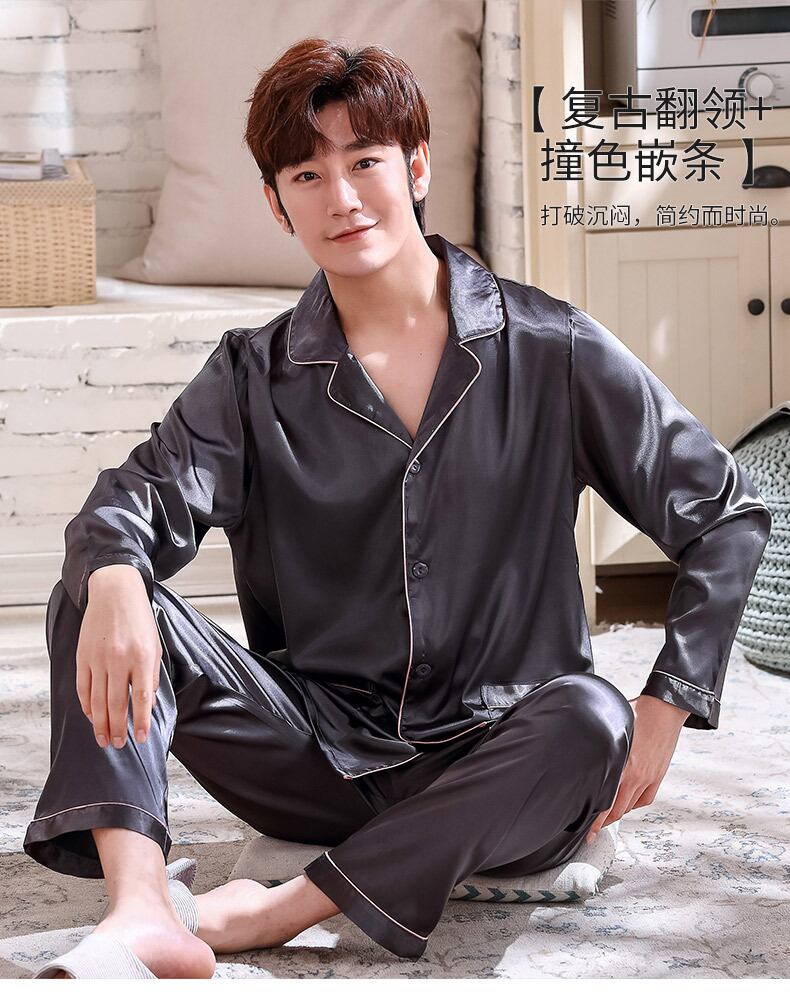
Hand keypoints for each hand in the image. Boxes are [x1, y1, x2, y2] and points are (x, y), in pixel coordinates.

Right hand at [76, 565, 161, 749]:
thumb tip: (148, 704)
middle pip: (115, 703)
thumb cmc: (139, 619)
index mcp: (142, 657)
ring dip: (100, 724)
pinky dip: (86, 705)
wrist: (115, 592)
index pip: (141, 698)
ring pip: (97, 700)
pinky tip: (91, 717)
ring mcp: (98, 658)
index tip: (140, 738)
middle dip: (117, 728)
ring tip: (104, 739)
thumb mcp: (154, 645)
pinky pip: (83, 687)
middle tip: (119, 744)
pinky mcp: (83, 656)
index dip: (140, 721)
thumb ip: (151, 676)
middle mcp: (119, 660)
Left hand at [584, 693, 688, 843]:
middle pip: (617, 810)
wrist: (666, 709)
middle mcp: (636, 776)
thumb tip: (583, 753)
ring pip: (630, 806)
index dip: (595, 821)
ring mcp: (649, 778)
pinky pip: (644, 799)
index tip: (588, 834)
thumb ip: (600, 746)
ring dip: (617, 813)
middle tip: (592, 831)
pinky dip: (634, 804)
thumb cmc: (637, 713)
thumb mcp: (612, 729)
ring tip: (605, 817)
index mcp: (622, 767)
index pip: (605, 802)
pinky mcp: (658, 776)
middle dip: (603, 823)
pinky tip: (626, 802)